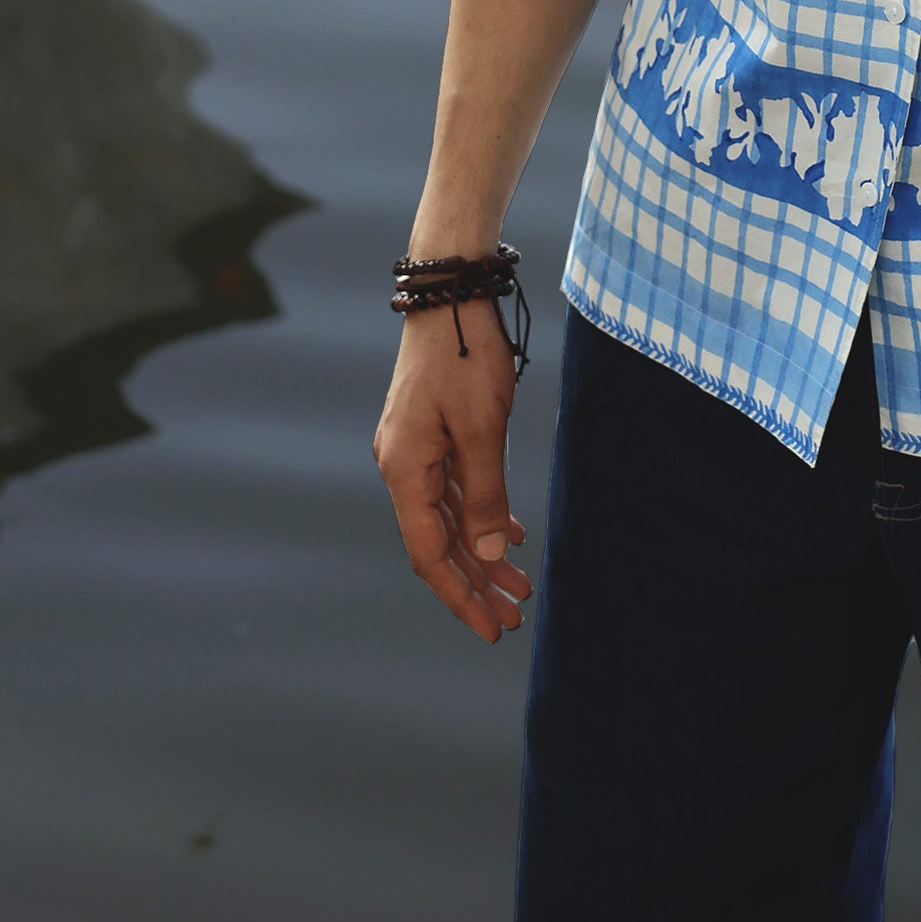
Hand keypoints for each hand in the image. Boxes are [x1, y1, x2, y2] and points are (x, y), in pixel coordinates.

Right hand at [374, 302, 532, 643]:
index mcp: (405, 470)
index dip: (459, 596)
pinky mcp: (431, 434)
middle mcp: (402, 466)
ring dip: (481, 553)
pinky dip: (480, 515)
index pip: (429, 553)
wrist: (449, 292)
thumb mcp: (481, 427)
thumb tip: (486, 553)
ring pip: (449, 519)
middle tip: (513, 617)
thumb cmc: (465, 353)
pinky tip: (509, 536)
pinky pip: (454, 490)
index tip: (490, 629)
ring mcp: (415, 450)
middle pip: (438, 543)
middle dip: (475, 583)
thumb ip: (484, 494)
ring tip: (518, 586)